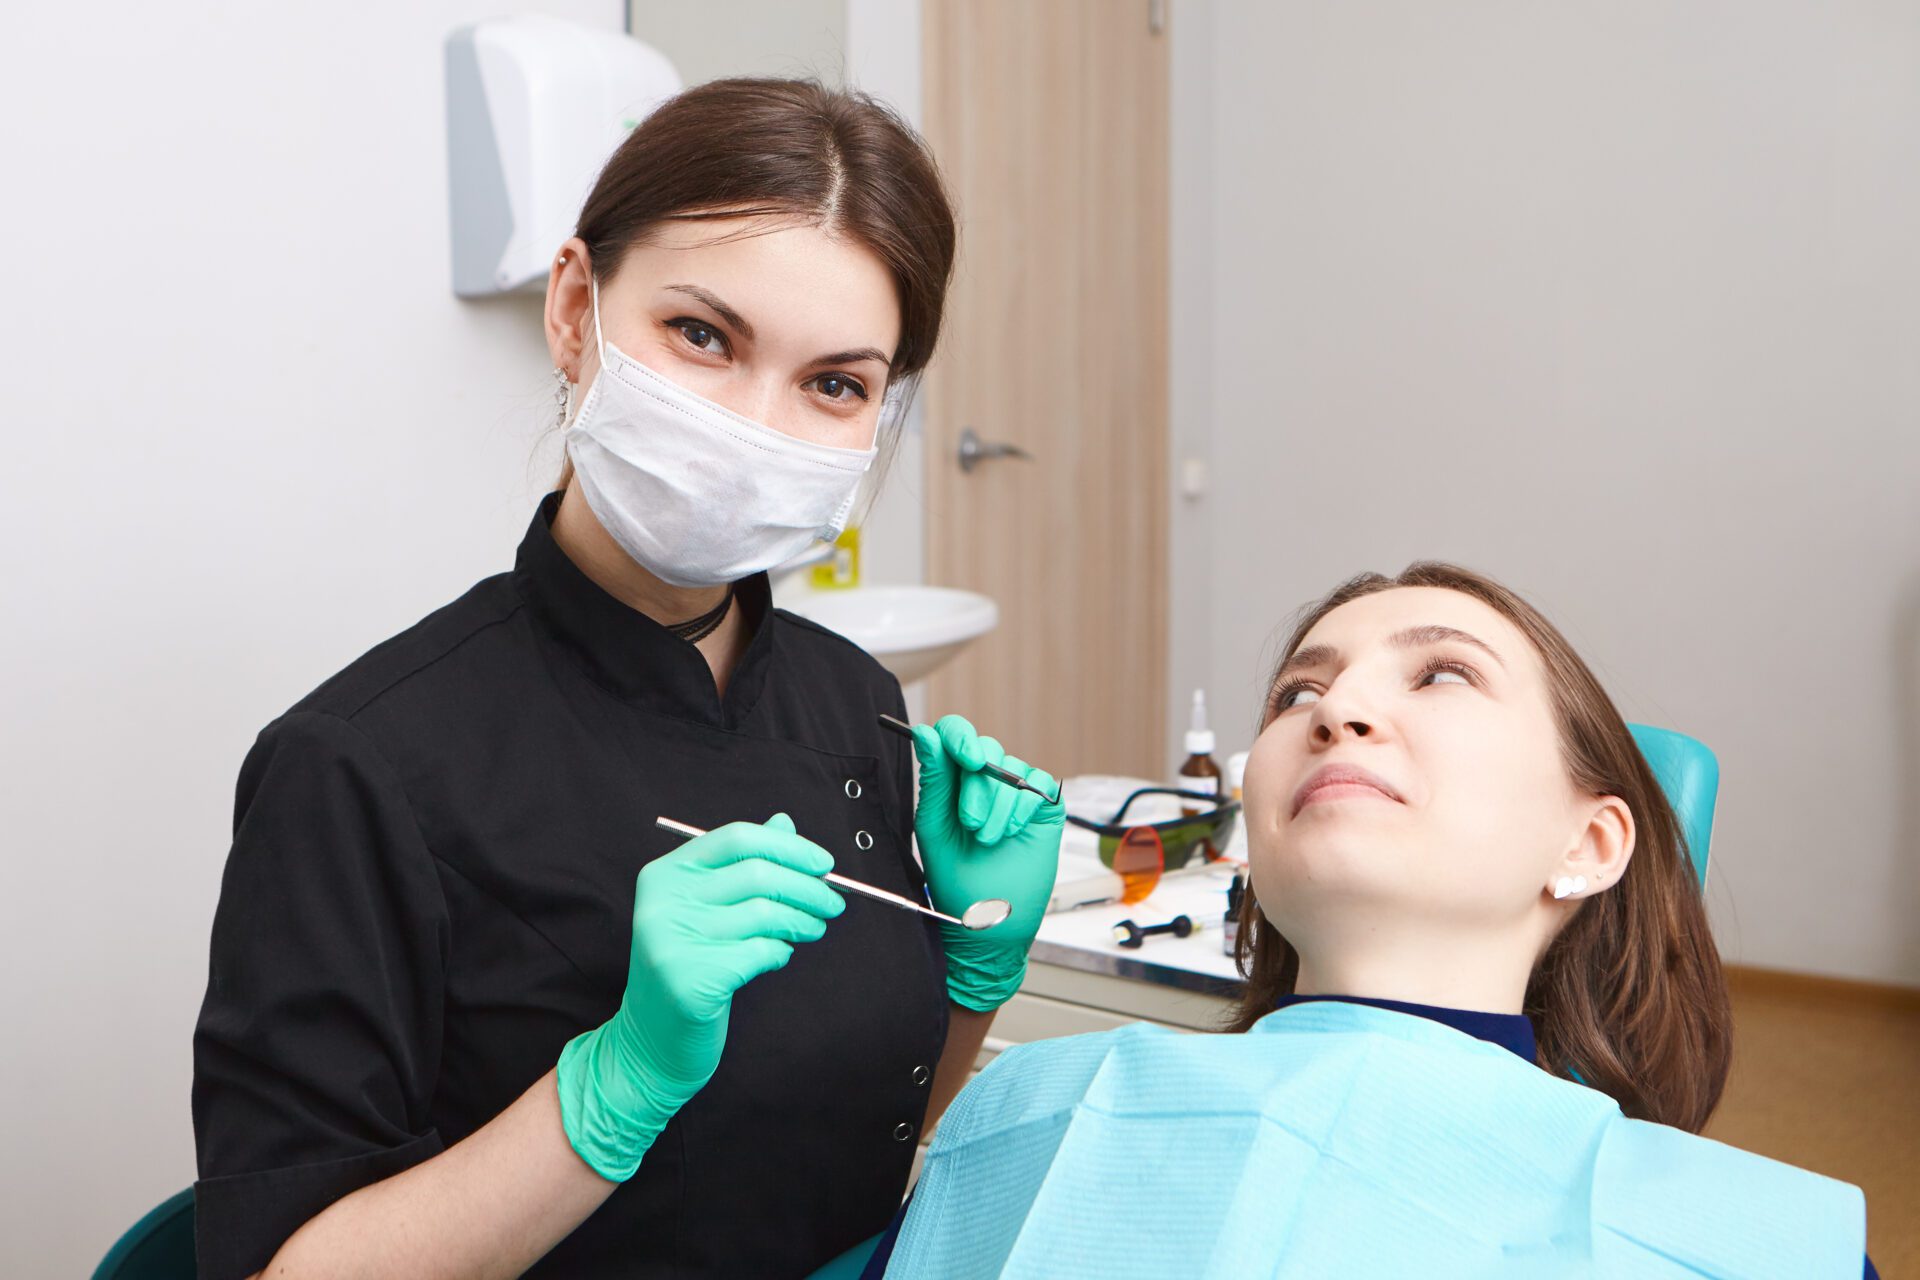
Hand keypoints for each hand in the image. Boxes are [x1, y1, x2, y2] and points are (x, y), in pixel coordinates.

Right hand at [555, 814, 843, 1180]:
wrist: (653, 1041)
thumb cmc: (690, 966)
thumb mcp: (708, 909)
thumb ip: (742, 864)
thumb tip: (785, 822)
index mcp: (664, 874)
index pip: (736, 838)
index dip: (788, 847)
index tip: (823, 865)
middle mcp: (662, 902)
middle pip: (756, 873)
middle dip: (807, 886)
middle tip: (834, 902)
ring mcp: (672, 941)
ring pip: (763, 913)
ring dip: (802, 919)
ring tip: (815, 929)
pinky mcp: (690, 979)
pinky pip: (760, 952)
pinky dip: (781, 952)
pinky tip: (779, 957)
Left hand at [911, 715, 1063, 1011]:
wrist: (989, 922)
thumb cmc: (957, 879)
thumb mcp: (936, 826)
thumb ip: (934, 778)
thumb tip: (924, 733)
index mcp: (953, 781)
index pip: (954, 734)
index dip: (959, 737)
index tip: (964, 757)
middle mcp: (985, 781)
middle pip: (985, 749)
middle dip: (977, 788)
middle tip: (971, 824)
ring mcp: (1017, 792)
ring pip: (1012, 770)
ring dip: (998, 807)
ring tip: (988, 840)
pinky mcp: (1044, 806)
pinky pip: (1039, 784)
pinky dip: (1023, 809)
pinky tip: (1013, 833)